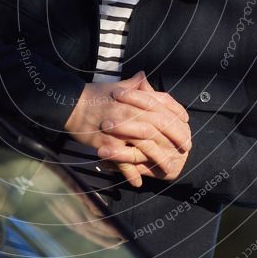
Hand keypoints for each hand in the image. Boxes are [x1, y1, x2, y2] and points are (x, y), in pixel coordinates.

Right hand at [64, 71, 190, 186]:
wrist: (69, 104)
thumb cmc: (94, 95)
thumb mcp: (116, 86)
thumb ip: (134, 85)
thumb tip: (144, 76)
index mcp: (134, 98)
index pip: (162, 104)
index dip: (177, 114)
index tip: (187, 123)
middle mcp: (129, 112)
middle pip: (159, 125)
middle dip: (176, 137)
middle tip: (186, 148)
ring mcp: (118, 129)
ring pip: (145, 145)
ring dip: (158, 158)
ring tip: (169, 169)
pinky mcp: (106, 143)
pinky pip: (121, 160)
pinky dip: (130, 172)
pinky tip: (139, 181)